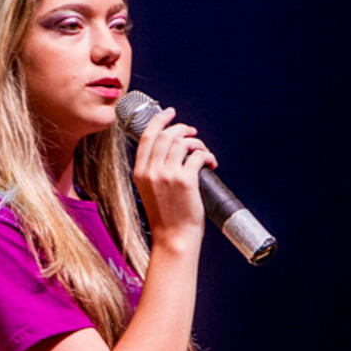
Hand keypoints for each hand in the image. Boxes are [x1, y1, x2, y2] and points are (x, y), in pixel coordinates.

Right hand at [131, 107, 217, 244]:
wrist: (173, 238)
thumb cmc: (165, 218)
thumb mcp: (149, 191)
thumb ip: (153, 170)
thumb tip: (169, 148)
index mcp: (140, 172)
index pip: (146, 137)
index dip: (159, 121)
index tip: (168, 113)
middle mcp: (151, 171)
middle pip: (166, 135)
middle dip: (182, 128)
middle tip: (192, 132)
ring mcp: (168, 175)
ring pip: (183, 142)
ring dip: (197, 142)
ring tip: (202, 151)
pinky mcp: (186, 180)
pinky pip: (198, 155)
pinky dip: (207, 154)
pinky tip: (210, 162)